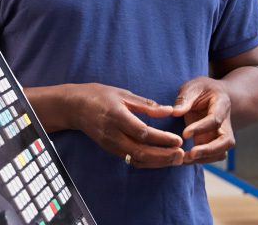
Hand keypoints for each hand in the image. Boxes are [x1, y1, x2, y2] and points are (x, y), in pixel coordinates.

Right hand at [66, 83, 184, 168]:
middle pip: (141, 151)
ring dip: (158, 162)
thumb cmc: (100, 96)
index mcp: (117, 117)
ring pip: (136, 159)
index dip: (161, 138)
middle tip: (182, 154)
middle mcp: (113, 134)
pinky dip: (148, 162)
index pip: (142, 132)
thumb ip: (146, 105)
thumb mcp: (124, 94)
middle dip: (163, 156)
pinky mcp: (110, 150)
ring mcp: (111, 144)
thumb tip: (169, 110)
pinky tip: (161, 160)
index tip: (178, 140)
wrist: (75, 107)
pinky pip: (131, 160)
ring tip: (176, 160)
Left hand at [173, 77, 235, 163]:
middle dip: (210, 150)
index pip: (215, 120)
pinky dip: (201, 160)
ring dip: (205, 158)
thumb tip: (175, 112)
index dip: (201, 128)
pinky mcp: (214, 143)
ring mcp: (221, 135)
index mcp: (222, 104)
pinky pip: (212, 156)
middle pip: (227, 141)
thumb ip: (185, 98)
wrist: (214, 95)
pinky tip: (185, 159)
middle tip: (191, 154)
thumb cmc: (202, 90)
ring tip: (185, 158)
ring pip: (221, 152)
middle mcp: (226, 122)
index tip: (185, 134)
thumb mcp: (193, 87)